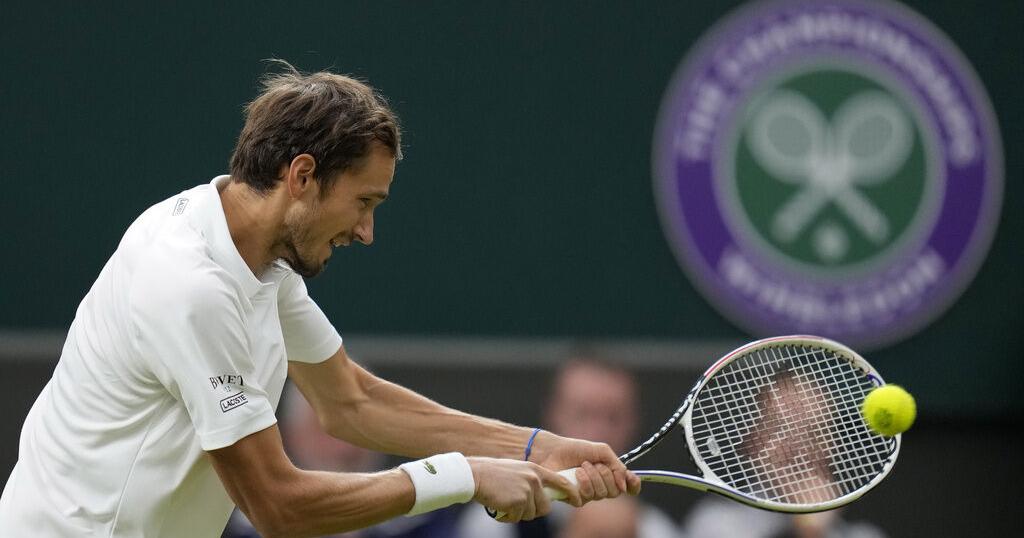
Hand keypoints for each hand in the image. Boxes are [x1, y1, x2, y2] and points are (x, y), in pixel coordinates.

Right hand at [467, 457, 581, 522]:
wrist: (474, 475)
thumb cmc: (492, 474)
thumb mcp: (517, 471)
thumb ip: (531, 480)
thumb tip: (541, 498)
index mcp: (535, 470)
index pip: (561, 482)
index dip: (571, 492)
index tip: (577, 499)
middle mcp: (534, 479)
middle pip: (545, 506)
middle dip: (534, 510)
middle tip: (517, 506)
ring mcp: (527, 490)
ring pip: (531, 514)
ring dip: (518, 513)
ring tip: (505, 502)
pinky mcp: (518, 501)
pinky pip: (517, 517)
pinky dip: (508, 516)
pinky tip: (499, 506)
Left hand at [527, 431, 640, 502]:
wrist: (553, 451)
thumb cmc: (576, 449)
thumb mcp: (602, 451)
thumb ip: (617, 466)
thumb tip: (624, 485)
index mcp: (610, 475)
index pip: (629, 487)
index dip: (633, 485)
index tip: (632, 479)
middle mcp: (601, 487)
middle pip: (615, 492)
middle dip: (606, 475)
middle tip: (593, 464)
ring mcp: (588, 494)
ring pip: (601, 494)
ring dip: (593, 477)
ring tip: (582, 466)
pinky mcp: (574, 498)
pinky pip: (585, 498)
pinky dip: (583, 483)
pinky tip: (575, 474)